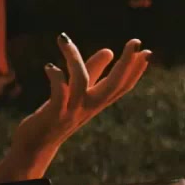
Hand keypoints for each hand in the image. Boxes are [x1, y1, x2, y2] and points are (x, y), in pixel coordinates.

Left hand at [13, 34, 151, 154]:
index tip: (148, 51)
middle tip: (136, 42)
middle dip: (126, 64)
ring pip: (81, 81)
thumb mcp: (77, 94)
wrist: (36, 145)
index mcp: (96, 102)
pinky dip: (56, 77)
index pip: (121, 86)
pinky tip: (49, 66)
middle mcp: (88, 107)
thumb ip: (93, 72)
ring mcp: (72, 111)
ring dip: (74, 58)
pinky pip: (58, 93)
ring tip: (64, 39)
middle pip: (113, 85)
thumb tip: (110, 50)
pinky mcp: (54, 114)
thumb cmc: (56, 116)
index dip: (135, 70)